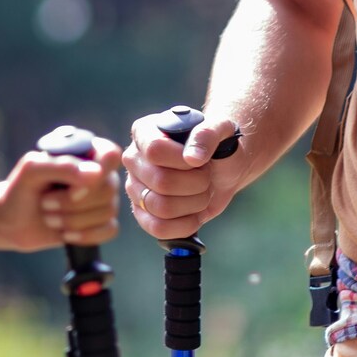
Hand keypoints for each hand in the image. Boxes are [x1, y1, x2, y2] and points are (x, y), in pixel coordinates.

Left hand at [0, 137, 122, 250]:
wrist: (11, 220)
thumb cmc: (21, 188)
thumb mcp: (33, 169)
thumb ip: (63, 166)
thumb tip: (97, 174)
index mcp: (85, 153)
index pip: (111, 155)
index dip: (97, 173)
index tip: (72, 188)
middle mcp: (98, 175)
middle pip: (109, 189)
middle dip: (73, 203)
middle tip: (45, 203)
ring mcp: (101, 199)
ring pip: (108, 211)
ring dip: (73, 220)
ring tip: (49, 218)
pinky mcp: (100, 223)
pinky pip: (110, 230)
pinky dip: (86, 235)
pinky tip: (66, 235)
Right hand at [123, 108, 241, 240]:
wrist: (222, 167)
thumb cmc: (217, 143)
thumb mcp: (220, 128)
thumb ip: (207, 135)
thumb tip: (192, 158)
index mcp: (145, 132)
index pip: (155, 150)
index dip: (182, 161)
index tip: (201, 160)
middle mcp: (134, 159)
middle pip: (161, 182)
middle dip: (196, 184)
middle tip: (206, 177)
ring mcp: (135, 188)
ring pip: (161, 207)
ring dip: (194, 204)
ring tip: (202, 193)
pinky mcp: (143, 213)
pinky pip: (158, 229)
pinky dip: (185, 225)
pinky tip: (196, 214)